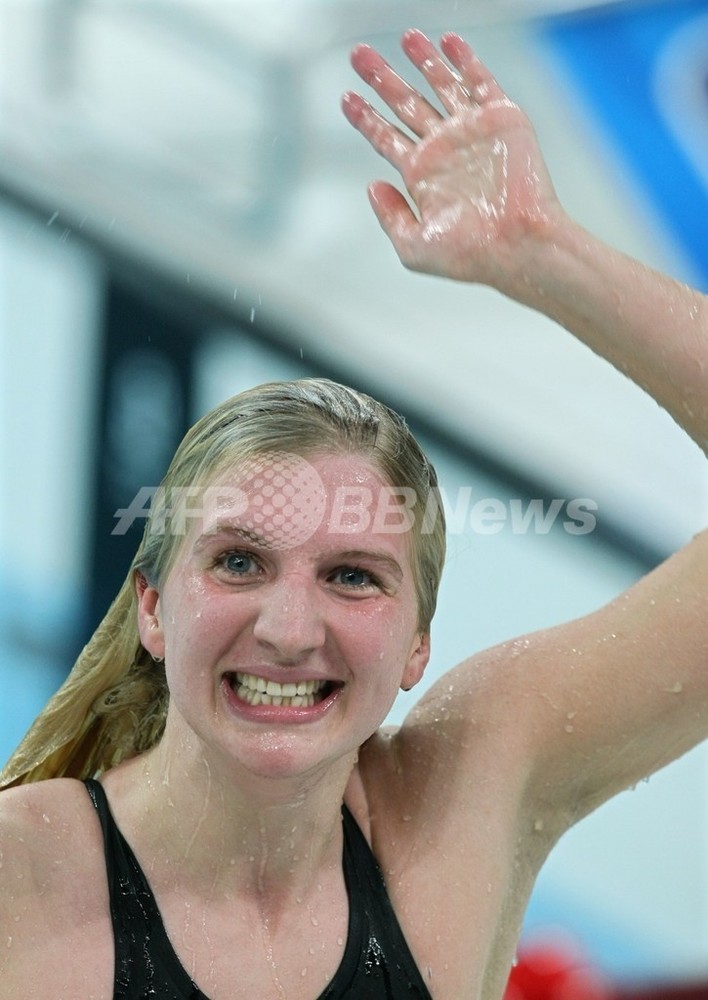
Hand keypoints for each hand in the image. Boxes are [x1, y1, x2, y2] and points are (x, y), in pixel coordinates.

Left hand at [342, 30, 562, 287]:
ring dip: (422, 60)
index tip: (345, 99)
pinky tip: (448, 42)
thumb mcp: (412, 247)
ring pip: (440, 85)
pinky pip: (480, 81)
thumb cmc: (471, 256)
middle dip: (381, 78)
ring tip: (404, 36)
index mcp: (422, 175)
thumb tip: (372, 186)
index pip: (386, 137)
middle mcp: (444, 150)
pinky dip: (465, 60)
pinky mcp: (501, 120)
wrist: (518, 244)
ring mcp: (471, 132)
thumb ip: (388, 217)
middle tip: (358, 55)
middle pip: (405, 104)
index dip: (365, 117)